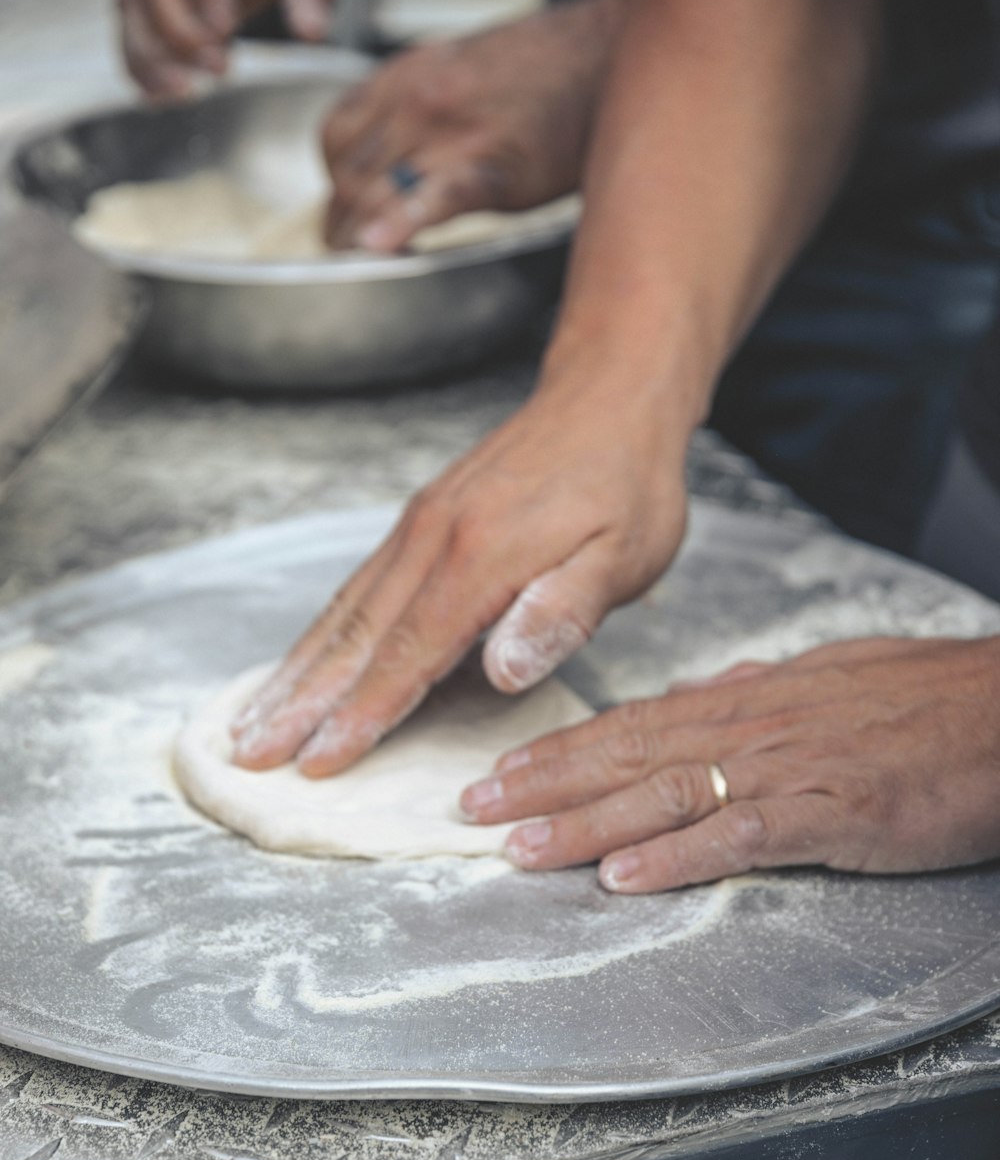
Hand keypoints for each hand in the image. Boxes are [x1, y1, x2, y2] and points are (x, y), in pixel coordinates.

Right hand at [119, 0, 351, 97]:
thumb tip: (311, 32)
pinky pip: (138, 29)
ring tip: (183, 92)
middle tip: (219, 68)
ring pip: (134, 7)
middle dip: (179, 28)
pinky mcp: (170, 0)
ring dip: (152, 52)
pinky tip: (159, 98)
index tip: (225, 26)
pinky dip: (142, 63)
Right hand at [229, 369, 688, 775]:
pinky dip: (320, 632)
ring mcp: (419, 527)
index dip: (361, 715)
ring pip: (344, 611)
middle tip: (250, 754)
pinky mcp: (419, 521)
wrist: (606, 397)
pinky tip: (303, 662)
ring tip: (252, 720)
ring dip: (296, 671)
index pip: (409, 653)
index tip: (318, 762)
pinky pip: (358, 587)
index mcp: (480, 556)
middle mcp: (432, 539)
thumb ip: (562, 611)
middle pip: (355, 636)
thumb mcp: (623, 554)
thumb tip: (503, 671)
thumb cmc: (626, 486)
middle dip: (300, 702)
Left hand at [321, 0, 626, 251]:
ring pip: (376, 192)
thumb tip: (394, 155)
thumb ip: (419, 105)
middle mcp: (418, 99)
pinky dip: (402, 222)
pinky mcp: (491, 165)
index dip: (331, 182)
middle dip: (339, 223)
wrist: (607, 54)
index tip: (338, 210)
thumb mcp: (462, 68)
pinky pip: (434, 196)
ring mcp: (451, 131)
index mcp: (408, 75)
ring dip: (360, 236)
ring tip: (363, 263)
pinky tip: (384, 243)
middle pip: (350, 175)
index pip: (337, 136)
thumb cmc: (546, 71)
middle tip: (346, 253)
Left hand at [457, 636, 999, 891]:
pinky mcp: (831, 813)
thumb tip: (702, 697)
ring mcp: (787, 770)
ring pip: (664, 792)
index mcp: (747, 701)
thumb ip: (759, 694)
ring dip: (584, 822)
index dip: (559, 750)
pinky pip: (739, 835)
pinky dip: (676, 856)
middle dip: (543, 785)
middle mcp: (751, 728)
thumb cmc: (926, 700)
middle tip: (473, 810)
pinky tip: (624, 876)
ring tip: (520, 847)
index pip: (631, 725)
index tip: (501, 771)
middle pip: (627, 756)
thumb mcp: (829, 682)